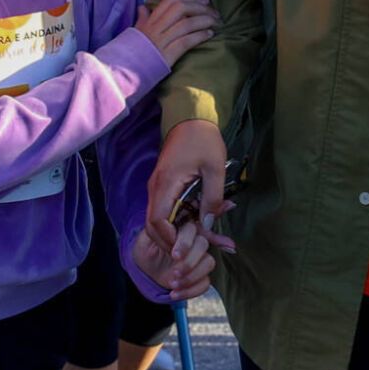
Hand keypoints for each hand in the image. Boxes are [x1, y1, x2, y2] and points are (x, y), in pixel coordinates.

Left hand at [132, 216, 231, 299]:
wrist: (145, 270)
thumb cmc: (146, 251)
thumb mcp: (144, 241)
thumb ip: (154, 231)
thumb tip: (165, 225)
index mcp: (182, 229)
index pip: (192, 230)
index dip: (186, 243)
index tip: (174, 256)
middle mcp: (194, 242)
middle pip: (203, 246)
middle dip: (189, 262)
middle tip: (174, 272)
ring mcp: (199, 259)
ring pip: (209, 263)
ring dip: (191, 277)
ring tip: (172, 284)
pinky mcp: (200, 276)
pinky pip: (206, 283)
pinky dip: (191, 291)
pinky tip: (174, 293)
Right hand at [133, 0, 219, 65]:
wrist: (124, 72)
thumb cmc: (133, 52)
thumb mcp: (136, 33)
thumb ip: (142, 19)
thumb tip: (142, 7)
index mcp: (150, 21)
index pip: (170, 1)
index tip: (203, 0)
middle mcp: (155, 28)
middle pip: (180, 9)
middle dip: (199, 7)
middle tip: (214, 11)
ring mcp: (160, 41)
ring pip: (185, 24)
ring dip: (204, 21)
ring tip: (215, 22)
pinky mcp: (166, 55)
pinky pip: (185, 41)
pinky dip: (199, 36)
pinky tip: (209, 34)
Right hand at [146, 119, 226, 251]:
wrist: (191, 118)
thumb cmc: (203, 140)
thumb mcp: (215, 168)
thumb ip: (212, 197)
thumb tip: (209, 224)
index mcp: (166, 183)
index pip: (157, 220)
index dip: (170, 238)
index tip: (187, 247)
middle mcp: (156, 188)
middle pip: (153, 225)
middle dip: (170, 242)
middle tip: (191, 251)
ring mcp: (158, 187)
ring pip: (159, 220)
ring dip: (175, 233)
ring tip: (199, 241)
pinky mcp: (164, 186)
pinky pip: (167, 210)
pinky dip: (179, 222)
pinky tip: (197, 225)